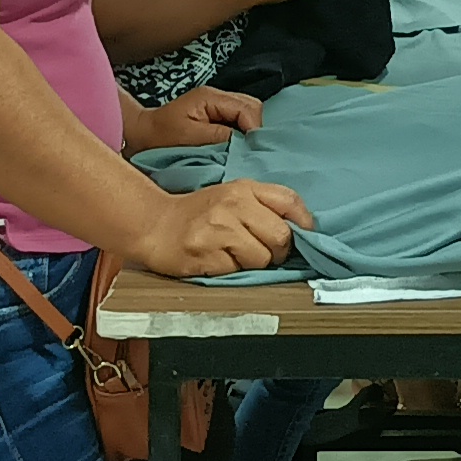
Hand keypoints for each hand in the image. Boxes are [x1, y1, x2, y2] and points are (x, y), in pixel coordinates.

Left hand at [124, 87, 263, 152]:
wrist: (142, 136)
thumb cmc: (161, 138)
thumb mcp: (190, 138)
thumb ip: (220, 137)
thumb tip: (246, 143)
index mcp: (211, 97)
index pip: (247, 108)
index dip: (255, 130)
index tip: (254, 152)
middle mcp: (218, 96)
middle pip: (252, 107)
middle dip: (255, 129)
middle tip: (250, 152)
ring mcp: (218, 104)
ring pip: (248, 113)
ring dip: (249, 132)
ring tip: (244, 151)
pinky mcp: (217, 115)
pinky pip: (239, 121)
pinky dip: (242, 134)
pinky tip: (237, 148)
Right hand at [131, 180, 311, 276]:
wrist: (155, 224)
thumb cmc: (199, 213)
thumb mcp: (232, 196)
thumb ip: (265, 205)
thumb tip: (303, 228)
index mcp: (243, 188)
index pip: (289, 201)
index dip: (305, 222)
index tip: (305, 236)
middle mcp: (232, 205)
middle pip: (281, 236)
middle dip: (279, 251)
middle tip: (265, 251)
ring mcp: (218, 230)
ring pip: (262, 259)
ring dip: (255, 264)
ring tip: (237, 255)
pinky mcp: (206, 255)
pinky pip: (237, 272)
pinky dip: (232, 271)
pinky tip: (218, 260)